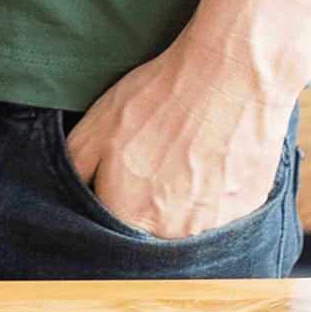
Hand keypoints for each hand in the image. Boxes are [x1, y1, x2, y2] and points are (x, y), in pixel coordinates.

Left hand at [63, 36, 299, 242]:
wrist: (229, 77)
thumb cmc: (158, 100)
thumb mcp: (93, 129)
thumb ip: (72, 173)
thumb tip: (62, 198)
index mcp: (130, 217)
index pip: (109, 232)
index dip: (110, 203)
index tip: (117, 180)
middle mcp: (173, 234)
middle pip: (149, 234)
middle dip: (144, 204)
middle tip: (152, 163)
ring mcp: (215, 227)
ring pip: (186, 228)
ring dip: (180, 203)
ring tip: (182, 160)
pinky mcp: (248, 212)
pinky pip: (221, 216)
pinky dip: (213, 195)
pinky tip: (210, 161)